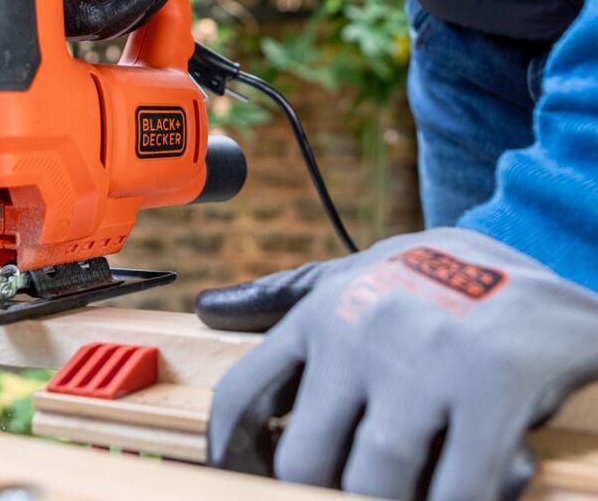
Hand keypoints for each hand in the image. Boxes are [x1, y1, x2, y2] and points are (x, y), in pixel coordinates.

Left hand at [198, 228, 597, 500]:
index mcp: (321, 313)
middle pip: (301, 461)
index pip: (243, 395)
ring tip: (411, 479)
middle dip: (322, 490)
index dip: (231, 454)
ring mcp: (423, 362)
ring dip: (388, 497)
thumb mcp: (358, 273)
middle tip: (348, 482)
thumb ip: (282, 297)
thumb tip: (208, 309)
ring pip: (371, 482)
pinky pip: (453, 490)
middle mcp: (359, 334)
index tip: (238, 478)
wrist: (543, 276)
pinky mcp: (491, 389)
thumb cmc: (439, 279)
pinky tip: (458, 490)